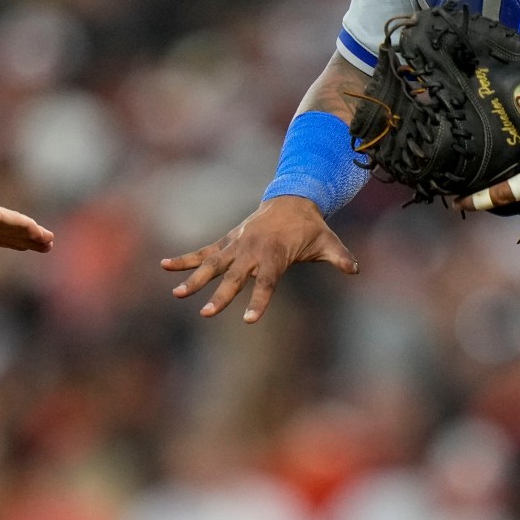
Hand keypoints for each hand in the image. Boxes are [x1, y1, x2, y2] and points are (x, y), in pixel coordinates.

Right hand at [0, 195, 54, 270]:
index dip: (8, 242)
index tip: (22, 246)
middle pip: (8, 231)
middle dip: (26, 239)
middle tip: (45, 244)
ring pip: (14, 225)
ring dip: (33, 233)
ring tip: (49, 240)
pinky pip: (12, 220)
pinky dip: (26, 226)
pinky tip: (40, 232)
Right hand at [159, 196, 357, 322]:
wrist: (291, 199)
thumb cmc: (311, 227)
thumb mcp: (327, 241)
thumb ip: (339, 256)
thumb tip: (355, 269)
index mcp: (275, 255)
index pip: (267, 283)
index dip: (259, 301)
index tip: (249, 320)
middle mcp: (252, 251)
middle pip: (235, 278)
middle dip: (221, 296)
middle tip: (207, 313)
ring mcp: (237, 245)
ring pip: (212, 265)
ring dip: (194, 278)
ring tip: (177, 293)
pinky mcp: (228, 241)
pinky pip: (203, 252)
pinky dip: (184, 259)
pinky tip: (164, 266)